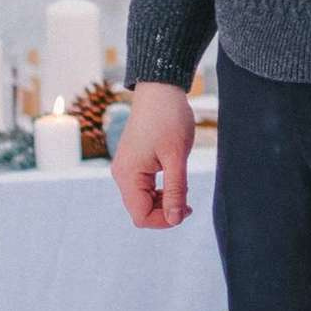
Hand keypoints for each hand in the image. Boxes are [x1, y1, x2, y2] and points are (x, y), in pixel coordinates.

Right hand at [112, 80, 196, 228]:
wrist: (160, 90)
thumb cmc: (169, 119)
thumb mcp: (176, 157)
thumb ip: (176, 190)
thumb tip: (176, 219)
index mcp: (128, 175)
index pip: (141, 216)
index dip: (164, 220)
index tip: (186, 209)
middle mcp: (121, 174)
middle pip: (140, 211)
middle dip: (165, 211)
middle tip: (188, 202)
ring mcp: (125, 168)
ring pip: (142, 201)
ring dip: (163, 201)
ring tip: (183, 190)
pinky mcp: (133, 162)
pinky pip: (143, 188)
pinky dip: (160, 191)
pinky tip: (175, 181)